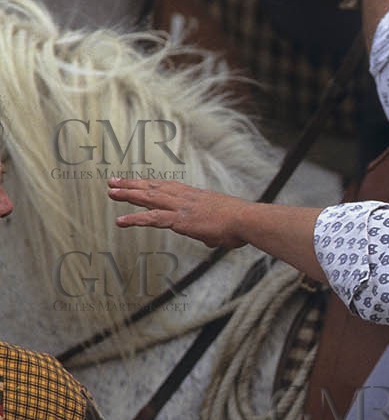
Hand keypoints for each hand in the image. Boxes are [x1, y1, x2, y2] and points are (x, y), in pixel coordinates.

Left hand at [108, 178, 248, 250]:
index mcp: (195, 196)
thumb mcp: (223, 227)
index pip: (167, 187)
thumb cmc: (240, 225)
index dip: (150, 184)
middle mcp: (185, 197)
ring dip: (128, 194)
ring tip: (111, 191)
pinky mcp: (179, 220)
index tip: (137, 181)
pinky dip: (134, 219)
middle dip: (132, 184)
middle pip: (153, 188)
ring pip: (148, 198)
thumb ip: (212, 232)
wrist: (245, 220)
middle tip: (114, 181)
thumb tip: (211, 238)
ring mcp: (180, 207)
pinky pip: (152, 219)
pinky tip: (120, 220)